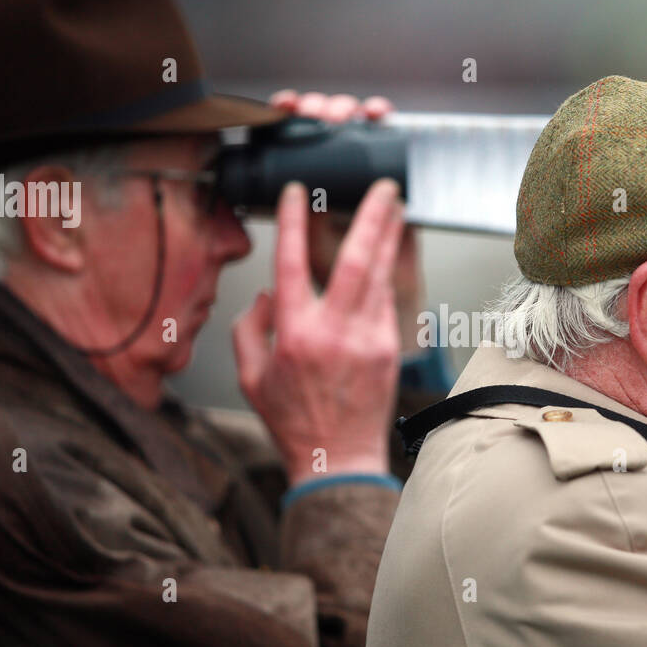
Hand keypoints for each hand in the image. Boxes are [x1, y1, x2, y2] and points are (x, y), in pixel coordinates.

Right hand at [232, 179, 404, 486]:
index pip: (289, 263)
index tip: (296, 193)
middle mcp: (334, 330)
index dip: (291, 222)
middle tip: (386, 187)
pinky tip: (389, 258)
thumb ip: (249, 329)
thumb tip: (268, 294)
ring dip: (389, 238)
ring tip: (397, 208)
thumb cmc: (292, 421)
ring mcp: (368, 338)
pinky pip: (386, 302)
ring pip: (381, 275)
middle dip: (372, 217)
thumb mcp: (250, 376)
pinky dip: (387, 277)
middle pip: (356, 259)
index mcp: (295, 333)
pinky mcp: (389, 349)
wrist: (337, 459)